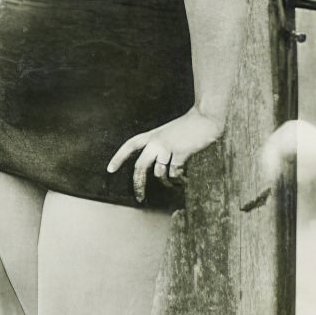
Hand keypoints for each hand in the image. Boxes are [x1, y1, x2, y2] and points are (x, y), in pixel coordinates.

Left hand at [106, 107, 222, 202]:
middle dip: (138, 184)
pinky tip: (186, 179)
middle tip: (139, 197)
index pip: (130, 145)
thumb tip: (159, 171)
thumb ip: (161, 148)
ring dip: (168, 181)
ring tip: (177, 182)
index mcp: (152, 135)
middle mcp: (156, 141)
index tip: (110, 169)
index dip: (119, 157)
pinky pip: (175, 173)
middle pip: (140, 166)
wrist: (205, 117)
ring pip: (160, 173)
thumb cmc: (190, 126)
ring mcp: (167, 147)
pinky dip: (180, 179)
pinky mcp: (179, 153)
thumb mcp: (170, 134)